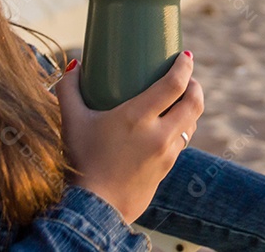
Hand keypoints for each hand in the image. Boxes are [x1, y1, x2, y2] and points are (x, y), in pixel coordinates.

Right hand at [54, 51, 203, 223]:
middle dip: (195, 85)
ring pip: (192, 123)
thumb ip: (69, 90)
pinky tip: (171, 126)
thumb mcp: (71, 122)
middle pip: (193, 102)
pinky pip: (182, 142)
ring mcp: (166, 154)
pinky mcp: (167, 169)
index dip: (185, 66)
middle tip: (188, 76)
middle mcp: (159, 135)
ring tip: (182, 98)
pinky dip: (183, 127)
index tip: (186, 55)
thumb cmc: (81, 162)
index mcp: (138, 118)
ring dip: (192, 107)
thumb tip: (74, 64)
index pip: (174, 84)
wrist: (94, 209)